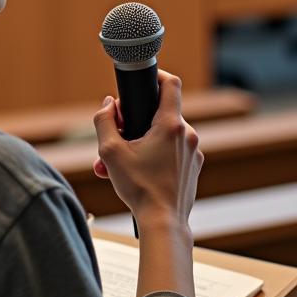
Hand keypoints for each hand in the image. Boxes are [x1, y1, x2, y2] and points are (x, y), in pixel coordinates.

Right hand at [92, 71, 203, 226]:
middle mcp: (187, 134)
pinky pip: (172, 151)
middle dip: (135, 122)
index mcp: (170, 125)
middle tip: (115, 135)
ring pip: (164, 135)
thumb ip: (104, 121)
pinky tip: (137, 172)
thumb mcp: (110, 152)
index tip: (143, 79)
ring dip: (141, 142)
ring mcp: (193, 151)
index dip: (156, 75)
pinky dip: (154, 155)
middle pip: (160, 113)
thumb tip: (108, 104)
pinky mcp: (193, 166)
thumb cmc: (139, 188)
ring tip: (118, 163)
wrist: (163, 222)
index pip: (170, 83)